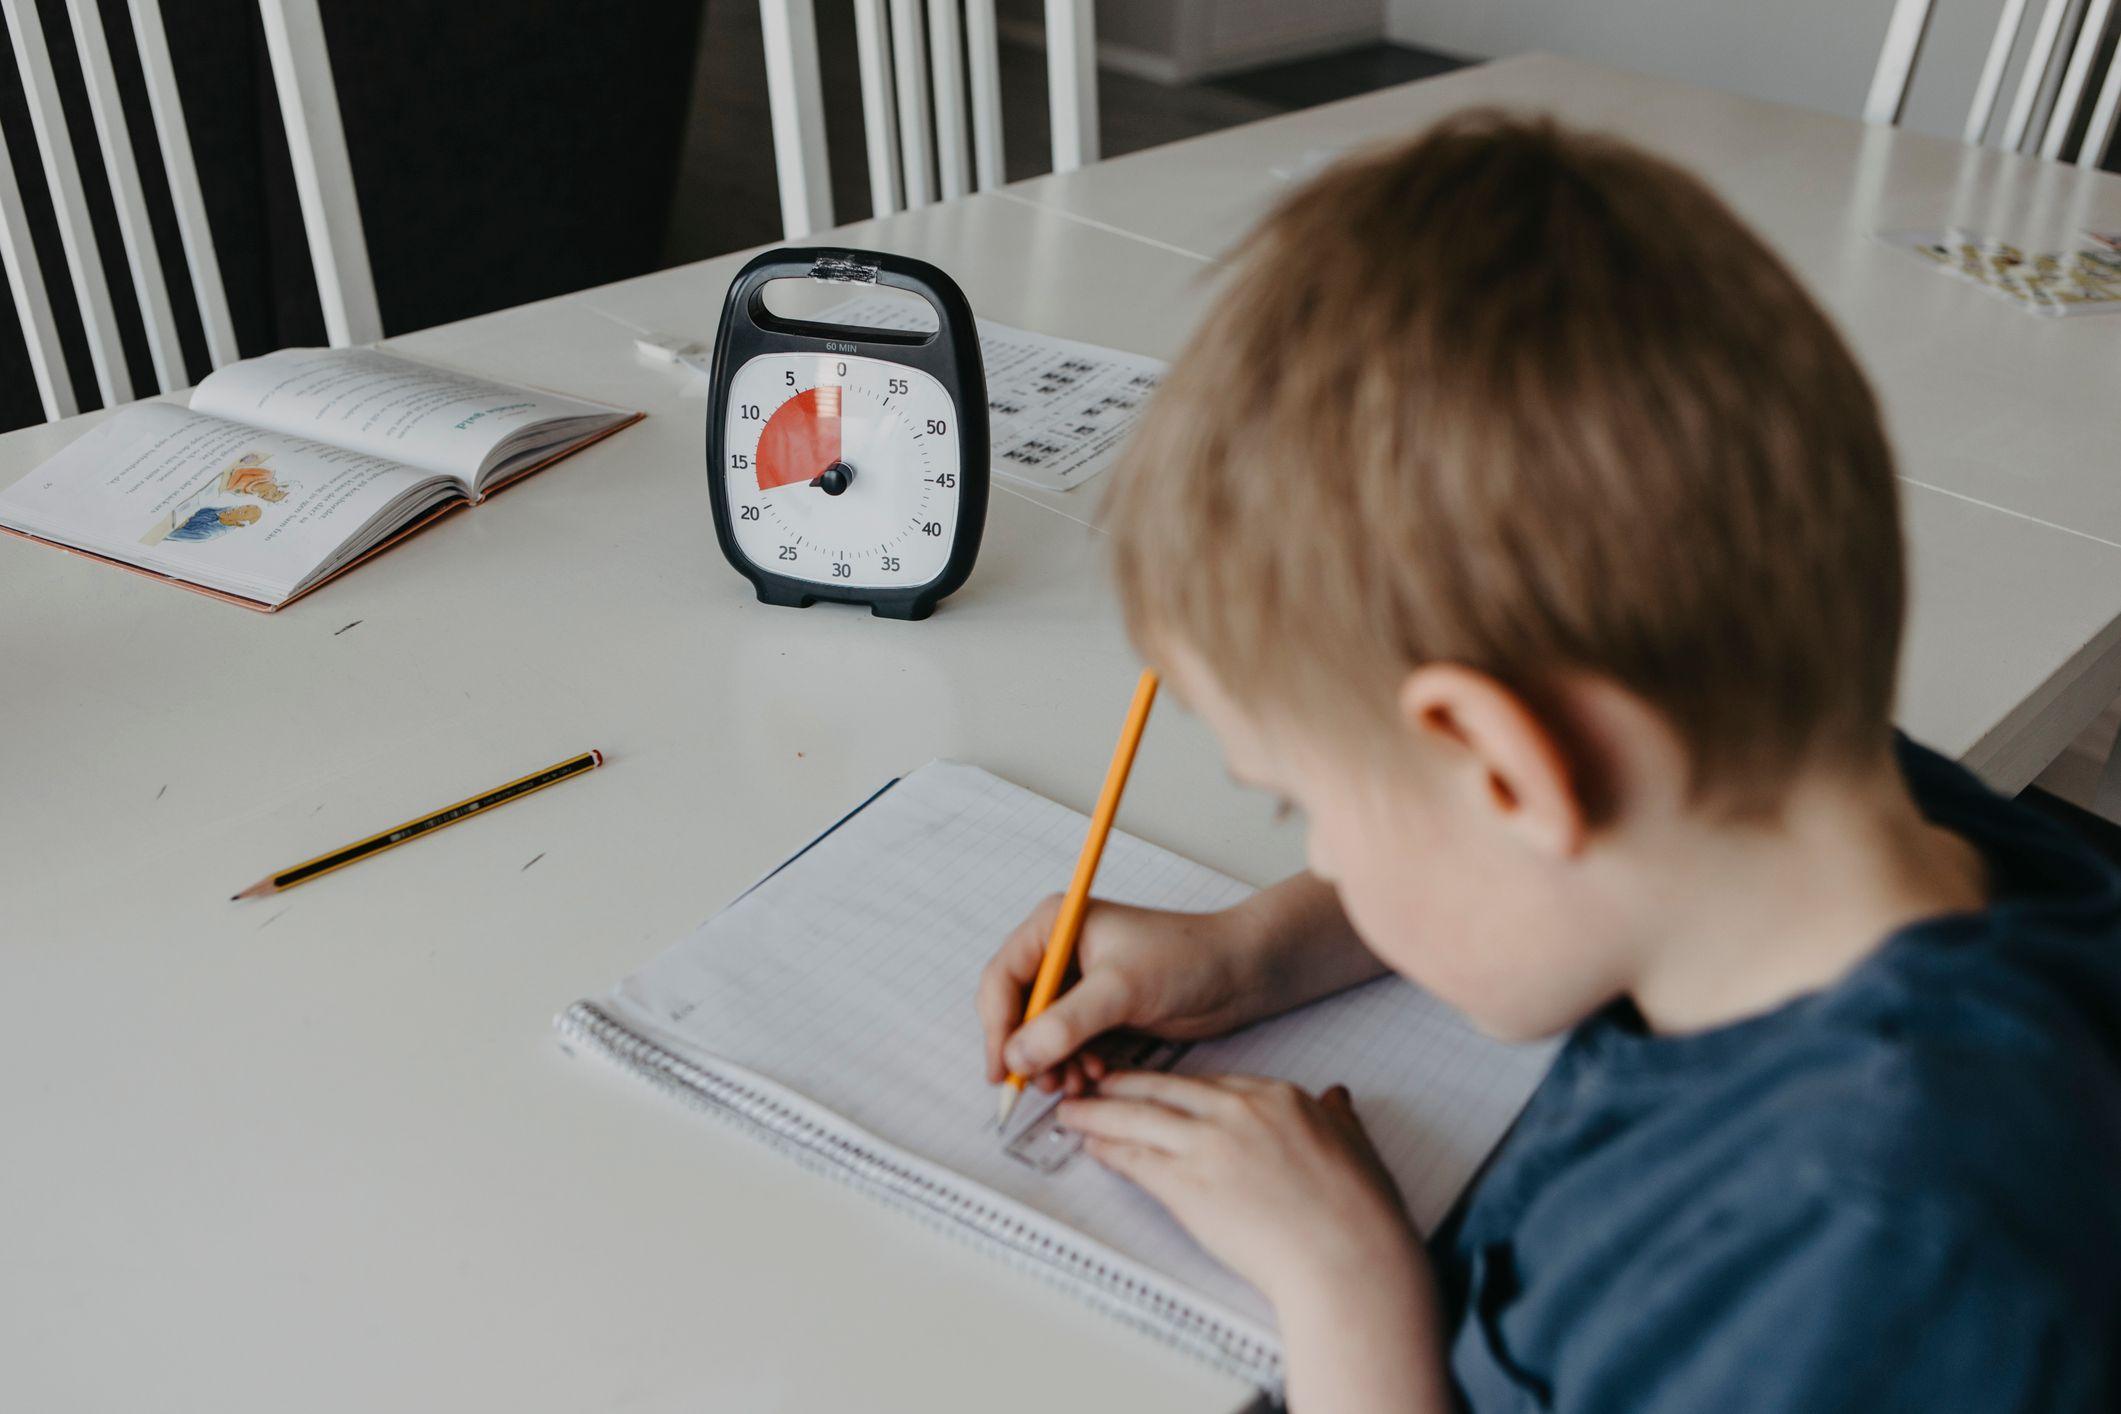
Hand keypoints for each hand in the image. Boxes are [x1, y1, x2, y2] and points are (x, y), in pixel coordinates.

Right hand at [979, 898, 1263, 1095]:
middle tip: (1042, 1085)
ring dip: (1050, 1063)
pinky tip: (1094, 1075)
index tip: (1002, 1069)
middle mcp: (1059, 950)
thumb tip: (1016, 1057)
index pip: (1003, 978)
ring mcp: (1077, 982)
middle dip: (1025, 1050)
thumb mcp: (1121, 989)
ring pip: (1039, 1033)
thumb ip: (1066, 1023)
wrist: (1239, 974)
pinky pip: (1065, 1044)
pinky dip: (1072, 1064)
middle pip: (1015, 1008)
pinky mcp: (1097, 1009)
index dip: (997, 1026)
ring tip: (1075, 1083)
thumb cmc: (1187, 959)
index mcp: (1055, 925)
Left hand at [1058, 1073, 1420, 1307]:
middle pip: (1164, 1089)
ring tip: (1074, 1110)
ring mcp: (1209, 1145)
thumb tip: (1337, 1099)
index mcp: (1277, 1096)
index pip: (1209, 1082)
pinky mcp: (1187, 1185)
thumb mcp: (1356, 1144)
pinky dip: (1107, 1149)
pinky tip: (1092, 1146)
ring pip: (1138, 1118)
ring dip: (1098, 1112)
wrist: (1346, 1260)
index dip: (1173, 1085)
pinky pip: (1134, 1159)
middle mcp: (1238, 1111)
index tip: (1155, 1086)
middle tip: (1096, 1082)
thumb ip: (1337, 1117)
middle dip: (1122, 1085)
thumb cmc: (1357, 1214)